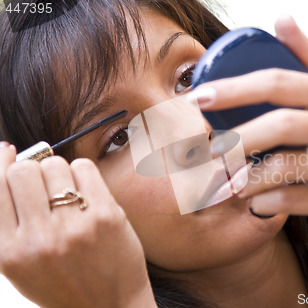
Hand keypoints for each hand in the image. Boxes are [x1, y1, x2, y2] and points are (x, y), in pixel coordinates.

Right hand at [0, 143, 155, 307]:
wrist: (110, 306)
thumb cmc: (64, 284)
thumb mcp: (21, 264)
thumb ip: (10, 221)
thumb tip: (7, 158)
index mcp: (9, 252)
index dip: (2, 164)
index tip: (8, 152)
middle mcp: (39, 238)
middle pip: (24, 170)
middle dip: (32, 169)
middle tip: (44, 183)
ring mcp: (74, 226)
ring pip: (55, 165)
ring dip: (59, 172)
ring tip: (68, 194)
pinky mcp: (107, 215)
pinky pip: (85, 168)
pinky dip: (83, 173)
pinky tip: (86, 193)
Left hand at [194, 16, 307, 242]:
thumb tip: (281, 20)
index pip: (279, 82)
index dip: (235, 88)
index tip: (199, 97)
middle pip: (281, 124)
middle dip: (237, 137)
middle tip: (207, 149)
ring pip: (287, 165)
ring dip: (247, 174)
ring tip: (223, 179)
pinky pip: (296, 198)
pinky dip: (267, 200)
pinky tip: (253, 199)